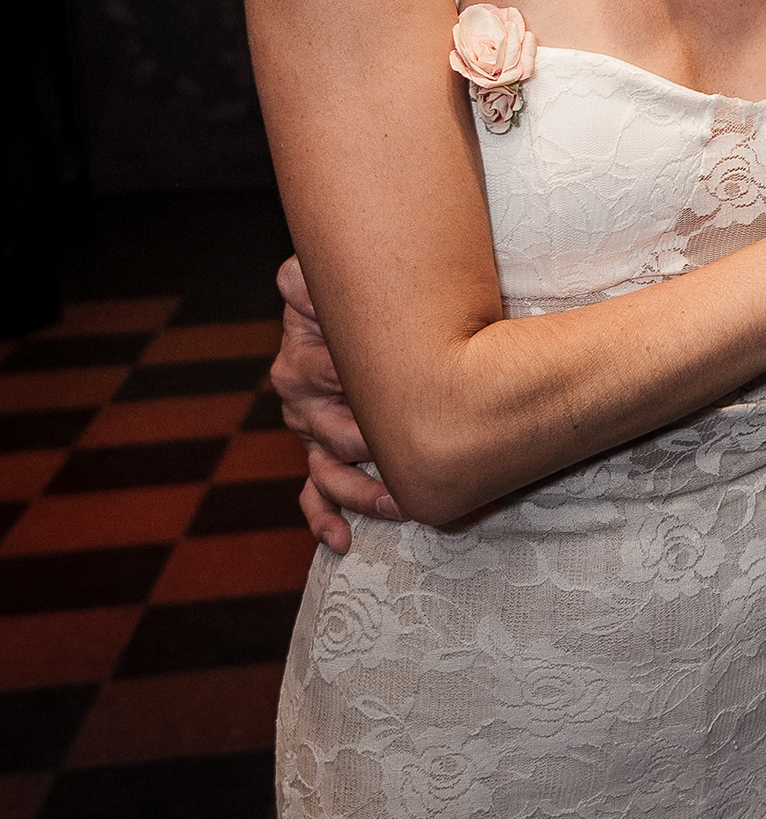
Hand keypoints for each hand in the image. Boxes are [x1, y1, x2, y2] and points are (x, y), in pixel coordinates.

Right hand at [271, 254, 403, 554]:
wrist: (361, 305)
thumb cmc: (366, 289)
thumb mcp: (332, 278)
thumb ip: (307, 279)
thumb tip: (295, 278)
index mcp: (305, 350)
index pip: (324, 374)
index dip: (359, 389)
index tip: (395, 398)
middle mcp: (302, 392)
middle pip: (333, 431)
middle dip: (374, 448)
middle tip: (417, 453)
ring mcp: (312, 425)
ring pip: (328, 470)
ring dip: (361, 493)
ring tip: (397, 506)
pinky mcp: (323, 449)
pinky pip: (315, 491)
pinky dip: (324, 518)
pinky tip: (342, 540)